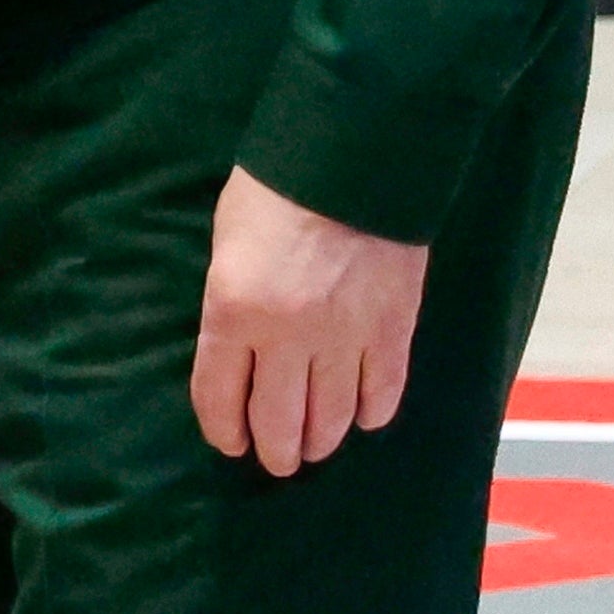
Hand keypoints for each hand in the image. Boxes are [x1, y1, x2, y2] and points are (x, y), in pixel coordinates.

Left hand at [193, 167, 422, 473]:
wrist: (356, 154)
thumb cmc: (277, 189)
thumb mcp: (227, 243)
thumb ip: (231, 305)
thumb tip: (241, 353)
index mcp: (233, 310)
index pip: (220, 397)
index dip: (224, 431)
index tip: (232, 442)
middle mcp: (286, 336)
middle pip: (278, 423)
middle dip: (275, 452)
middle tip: (278, 459)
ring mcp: (344, 337)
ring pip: (332, 419)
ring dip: (321, 441)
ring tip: (316, 445)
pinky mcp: (393, 329)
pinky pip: (382, 394)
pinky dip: (370, 413)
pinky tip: (362, 415)